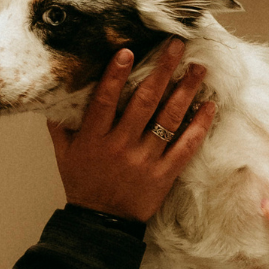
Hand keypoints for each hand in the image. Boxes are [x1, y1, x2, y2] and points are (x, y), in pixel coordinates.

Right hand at [50, 38, 214, 222]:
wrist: (101, 223)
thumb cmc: (83, 182)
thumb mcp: (65, 152)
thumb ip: (62, 122)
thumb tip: (58, 91)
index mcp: (94, 138)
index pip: (105, 100)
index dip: (115, 75)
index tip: (128, 51)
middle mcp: (120, 146)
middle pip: (143, 102)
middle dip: (161, 71)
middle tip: (176, 46)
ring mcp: (145, 160)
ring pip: (168, 120)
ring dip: (186, 92)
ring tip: (198, 69)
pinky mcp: (164, 174)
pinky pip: (185, 147)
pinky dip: (199, 126)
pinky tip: (209, 106)